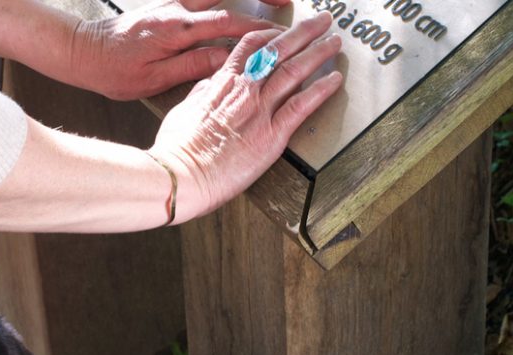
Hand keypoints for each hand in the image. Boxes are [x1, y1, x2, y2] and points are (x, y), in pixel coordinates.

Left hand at [72, 0, 288, 99]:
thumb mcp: (154, 78)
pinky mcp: (167, 2)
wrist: (83, 51)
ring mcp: (171, 1)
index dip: (258, 30)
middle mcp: (176, 8)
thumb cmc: (113, 70)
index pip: (228, 24)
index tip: (280, 37)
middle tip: (286, 0)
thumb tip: (226, 60)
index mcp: (176, 29)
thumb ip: (193, 66)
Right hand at [149, 11, 341, 218]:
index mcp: (221, 84)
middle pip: (279, 51)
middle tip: (321, 22)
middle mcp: (244, 91)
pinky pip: (302, 106)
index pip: (250, 47)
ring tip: (334, 43)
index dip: (271, 33)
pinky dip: (321, 90)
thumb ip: (202, 95)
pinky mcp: (272, 135)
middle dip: (304, 33)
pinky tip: (335, 80)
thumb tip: (209, 86)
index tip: (283, 30)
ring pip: (295, 71)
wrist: (182, 174)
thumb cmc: (178, 150)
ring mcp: (260, 111)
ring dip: (318, 54)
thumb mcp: (183, 110)